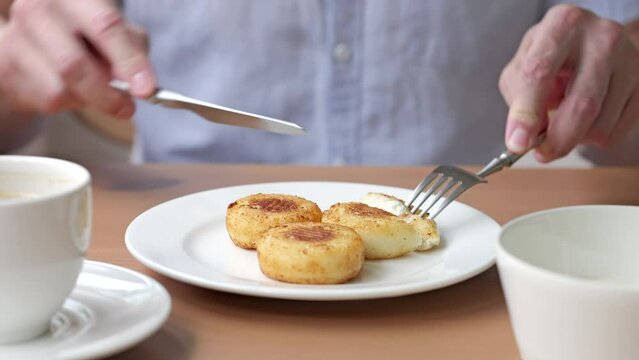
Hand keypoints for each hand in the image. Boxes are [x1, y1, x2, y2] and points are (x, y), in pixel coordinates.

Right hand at [0, 0, 154, 118]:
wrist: (35, 43)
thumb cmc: (85, 35)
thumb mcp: (116, 33)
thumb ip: (131, 50)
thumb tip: (136, 81)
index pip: (106, 26)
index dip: (129, 60)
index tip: (146, 89)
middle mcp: (37, 9)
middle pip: (74, 63)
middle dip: (107, 94)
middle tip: (128, 107)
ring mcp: (16, 37)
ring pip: (61, 88)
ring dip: (89, 100)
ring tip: (95, 91)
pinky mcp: (5, 67)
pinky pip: (47, 99)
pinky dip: (69, 104)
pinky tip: (70, 90)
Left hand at [499, 4, 638, 161]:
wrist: (590, 43)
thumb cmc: (550, 56)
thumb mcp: (522, 66)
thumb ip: (518, 98)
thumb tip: (526, 136)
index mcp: (562, 25)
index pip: (539, 72)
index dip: (526, 113)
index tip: (518, 143)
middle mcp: (601, 37)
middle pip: (582, 103)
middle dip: (558, 139)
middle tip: (542, 153)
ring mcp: (629, 59)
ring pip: (600, 124)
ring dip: (574, 138)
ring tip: (563, 121)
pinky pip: (616, 130)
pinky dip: (593, 137)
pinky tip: (585, 119)